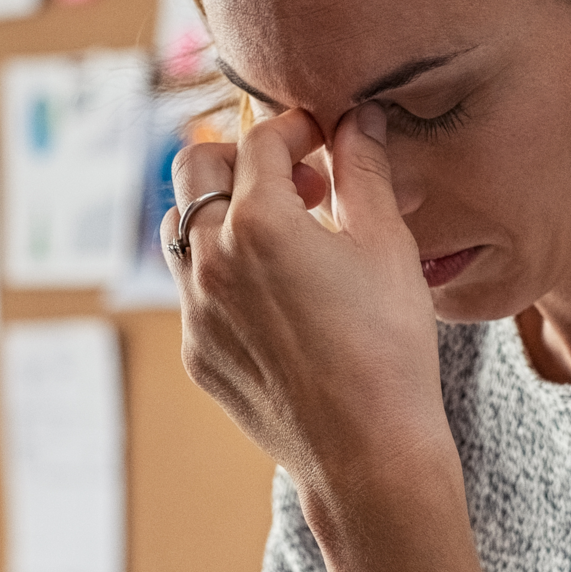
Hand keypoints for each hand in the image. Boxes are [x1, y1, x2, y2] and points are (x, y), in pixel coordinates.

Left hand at [166, 105, 451, 499]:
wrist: (368, 453)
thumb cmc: (389, 347)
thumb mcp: (386, 245)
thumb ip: (365, 170)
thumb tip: (358, 117)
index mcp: (259, 221)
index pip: (260, 139)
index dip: (296, 129)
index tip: (324, 142)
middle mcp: (212, 258)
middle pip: (194, 166)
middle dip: (241, 157)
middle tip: (296, 180)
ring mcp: (194, 310)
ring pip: (181, 228)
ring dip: (221, 212)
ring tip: (281, 234)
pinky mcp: (196, 351)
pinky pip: (193, 290)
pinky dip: (224, 271)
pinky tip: (278, 297)